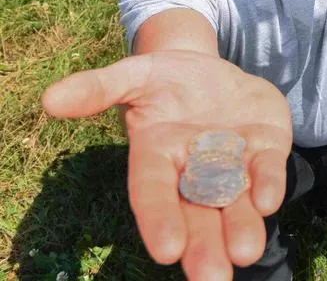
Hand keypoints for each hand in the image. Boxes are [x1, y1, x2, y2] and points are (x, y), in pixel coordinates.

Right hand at [42, 50, 292, 280]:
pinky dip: (269, 184)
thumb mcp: (134, 76)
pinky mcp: (266, 147)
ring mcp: (233, 162)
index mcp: (156, 156)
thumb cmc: (164, 79)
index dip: (158, 220)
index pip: (153, 193)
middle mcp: (194, 170)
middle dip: (205, 246)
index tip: (166, 251)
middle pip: (197, 213)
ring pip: (236, 202)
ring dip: (242, 227)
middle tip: (212, 278)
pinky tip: (270, 201)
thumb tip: (51, 99)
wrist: (209, 71)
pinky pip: (267, 169)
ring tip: (245, 253)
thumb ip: (99, 88)